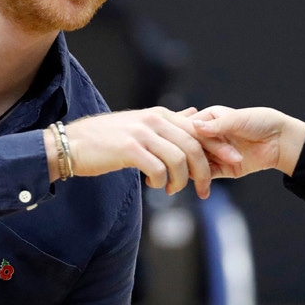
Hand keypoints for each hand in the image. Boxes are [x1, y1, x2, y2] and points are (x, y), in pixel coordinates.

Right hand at [57, 107, 240, 198]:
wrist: (71, 144)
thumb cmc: (107, 139)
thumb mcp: (141, 124)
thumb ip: (169, 122)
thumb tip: (194, 115)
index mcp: (160, 115)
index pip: (199, 130)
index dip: (218, 147)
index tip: (233, 163)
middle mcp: (153, 120)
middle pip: (194, 145)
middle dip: (205, 171)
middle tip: (204, 190)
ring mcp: (141, 133)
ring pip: (178, 159)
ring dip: (180, 181)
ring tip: (172, 190)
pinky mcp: (129, 149)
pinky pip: (157, 168)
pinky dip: (161, 181)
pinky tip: (153, 185)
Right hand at [191, 106, 304, 178]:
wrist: (282, 141)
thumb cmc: (262, 122)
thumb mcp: (237, 119)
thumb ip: (216, 125)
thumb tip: (194, 126)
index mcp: (211, 118)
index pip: (189, 126)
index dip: (184, 133)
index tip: (181, 140)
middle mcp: (210, 135)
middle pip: (191, 145)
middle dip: (190, 152)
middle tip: (190, 157)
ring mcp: (216, 153)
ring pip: (196, 161)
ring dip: (194, 166)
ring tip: (193, 170)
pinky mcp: (223, 169)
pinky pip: (208, 174)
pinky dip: (203, 177)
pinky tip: (201, 178)